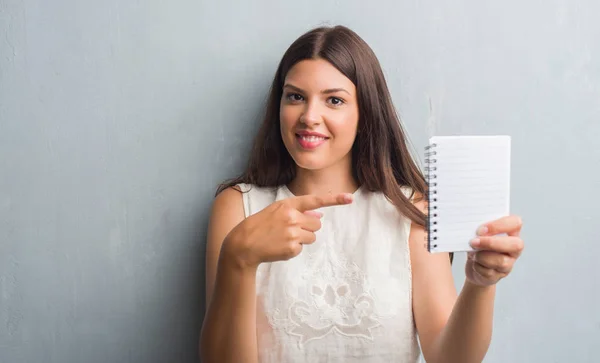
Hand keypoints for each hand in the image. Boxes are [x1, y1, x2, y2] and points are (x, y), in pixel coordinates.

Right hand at [222, 192, 352, 268]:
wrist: (243, 244)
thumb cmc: (260, 225)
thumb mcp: (276, 211)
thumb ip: (298, 211)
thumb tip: (319, 216)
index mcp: (288, 205)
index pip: (315, 200)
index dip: (334, 200)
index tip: (350, 198)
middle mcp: (292, 217)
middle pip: (316, 224)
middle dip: (308, 228)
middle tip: (290, 230)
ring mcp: (293, 234)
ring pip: (312, 237)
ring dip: (302, 239)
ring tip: (283, 238)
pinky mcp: (293, 249)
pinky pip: (302, 248)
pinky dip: (294, 249)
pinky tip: (280, 246)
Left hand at [465, 215, 523, 286]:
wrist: (473, 266)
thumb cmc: (478, 245)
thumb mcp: (479, 234)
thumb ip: (480, 230)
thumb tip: (474, 232)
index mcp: (511, 232)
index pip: (515, 223)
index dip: (499, 225)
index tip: (481, 229)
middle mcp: (514, 248)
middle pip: (516, 245)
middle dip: (491, 243)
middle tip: (474, 242)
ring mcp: (508, 263)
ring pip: (501, 261)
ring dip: (481, 256)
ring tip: (472, 253)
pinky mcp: (498, 276)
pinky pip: (489, 272)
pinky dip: (477, 266)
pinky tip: (474, 263)